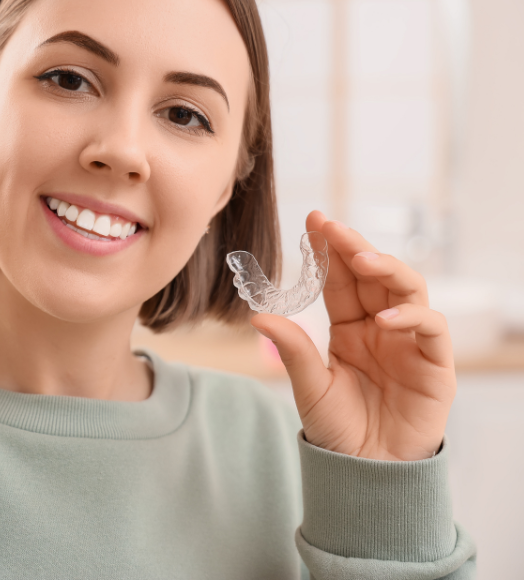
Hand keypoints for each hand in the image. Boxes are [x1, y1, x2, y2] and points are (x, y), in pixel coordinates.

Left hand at [250, 210, 455, 460]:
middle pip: (373, 274)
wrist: (367, 471)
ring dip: (386, 268)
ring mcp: (410, 341)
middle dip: (353, 247)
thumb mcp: (309, 386)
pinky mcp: (435, 363)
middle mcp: (381, 327)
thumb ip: (292, 349)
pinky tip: (384, 319)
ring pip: (407, 288)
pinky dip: (411, 316)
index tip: (313, 221)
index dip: (329, 250)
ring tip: (360, 260)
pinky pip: (431, 327)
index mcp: (349, 327)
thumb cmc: (338, 429)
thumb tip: (257, 315)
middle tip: (331, 227)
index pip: (340, 279)